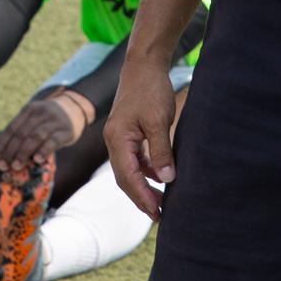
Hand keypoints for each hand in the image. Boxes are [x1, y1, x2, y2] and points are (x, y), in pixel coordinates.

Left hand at [0, 91, 89, 164]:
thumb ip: (22, 132)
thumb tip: (2, 155)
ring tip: (16, 166)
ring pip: (35, 137)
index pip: (12, 127)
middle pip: (22, 133)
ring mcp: (54, 121)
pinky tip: (37, 160)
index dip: (2, 142)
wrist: (75, 108)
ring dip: (24, 152)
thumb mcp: (35, 119)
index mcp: (29, 110)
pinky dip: (44, 150)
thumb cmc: (48, 120)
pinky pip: (53, 141)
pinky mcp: (66, 130)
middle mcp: (41, 112)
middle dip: (10, 151)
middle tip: (3, 166)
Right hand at [104, 56, 177, 219]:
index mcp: (117, 139)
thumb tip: (166, 180)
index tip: (157, 213)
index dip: (142, 197)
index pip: (128, 177)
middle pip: (124, 178)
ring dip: (142, 186)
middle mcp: (113, 140)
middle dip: (140, 197)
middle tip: (158, 215)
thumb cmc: (151, 89)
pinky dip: (143, 170)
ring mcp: (118, 136)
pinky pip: (133, 158)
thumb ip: (161, 151)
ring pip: (128, 169)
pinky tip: (157, 176)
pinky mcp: (126, 132)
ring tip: (160, 201)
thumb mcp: (159, 121)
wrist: (144, 64)